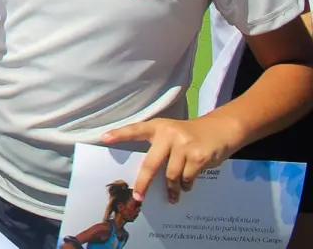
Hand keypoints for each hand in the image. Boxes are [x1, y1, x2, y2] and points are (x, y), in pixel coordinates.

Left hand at [102, 116, 241, 203]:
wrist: (220, 130)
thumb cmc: (189, 135)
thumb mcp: (171, 133)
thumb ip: (158, 148)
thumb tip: (145, 175)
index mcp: (158, 127)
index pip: (135, 129)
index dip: (119, 134)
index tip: (104, 138)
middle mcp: (168, 134)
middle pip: (150, 163)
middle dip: (143, 183)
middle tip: (138, 197)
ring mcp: (184, 145)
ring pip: (171, 175)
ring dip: (172, 189)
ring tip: (173, 195)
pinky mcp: (198, 156)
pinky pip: (186, 178)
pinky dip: (186, 185)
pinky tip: (187, 186)